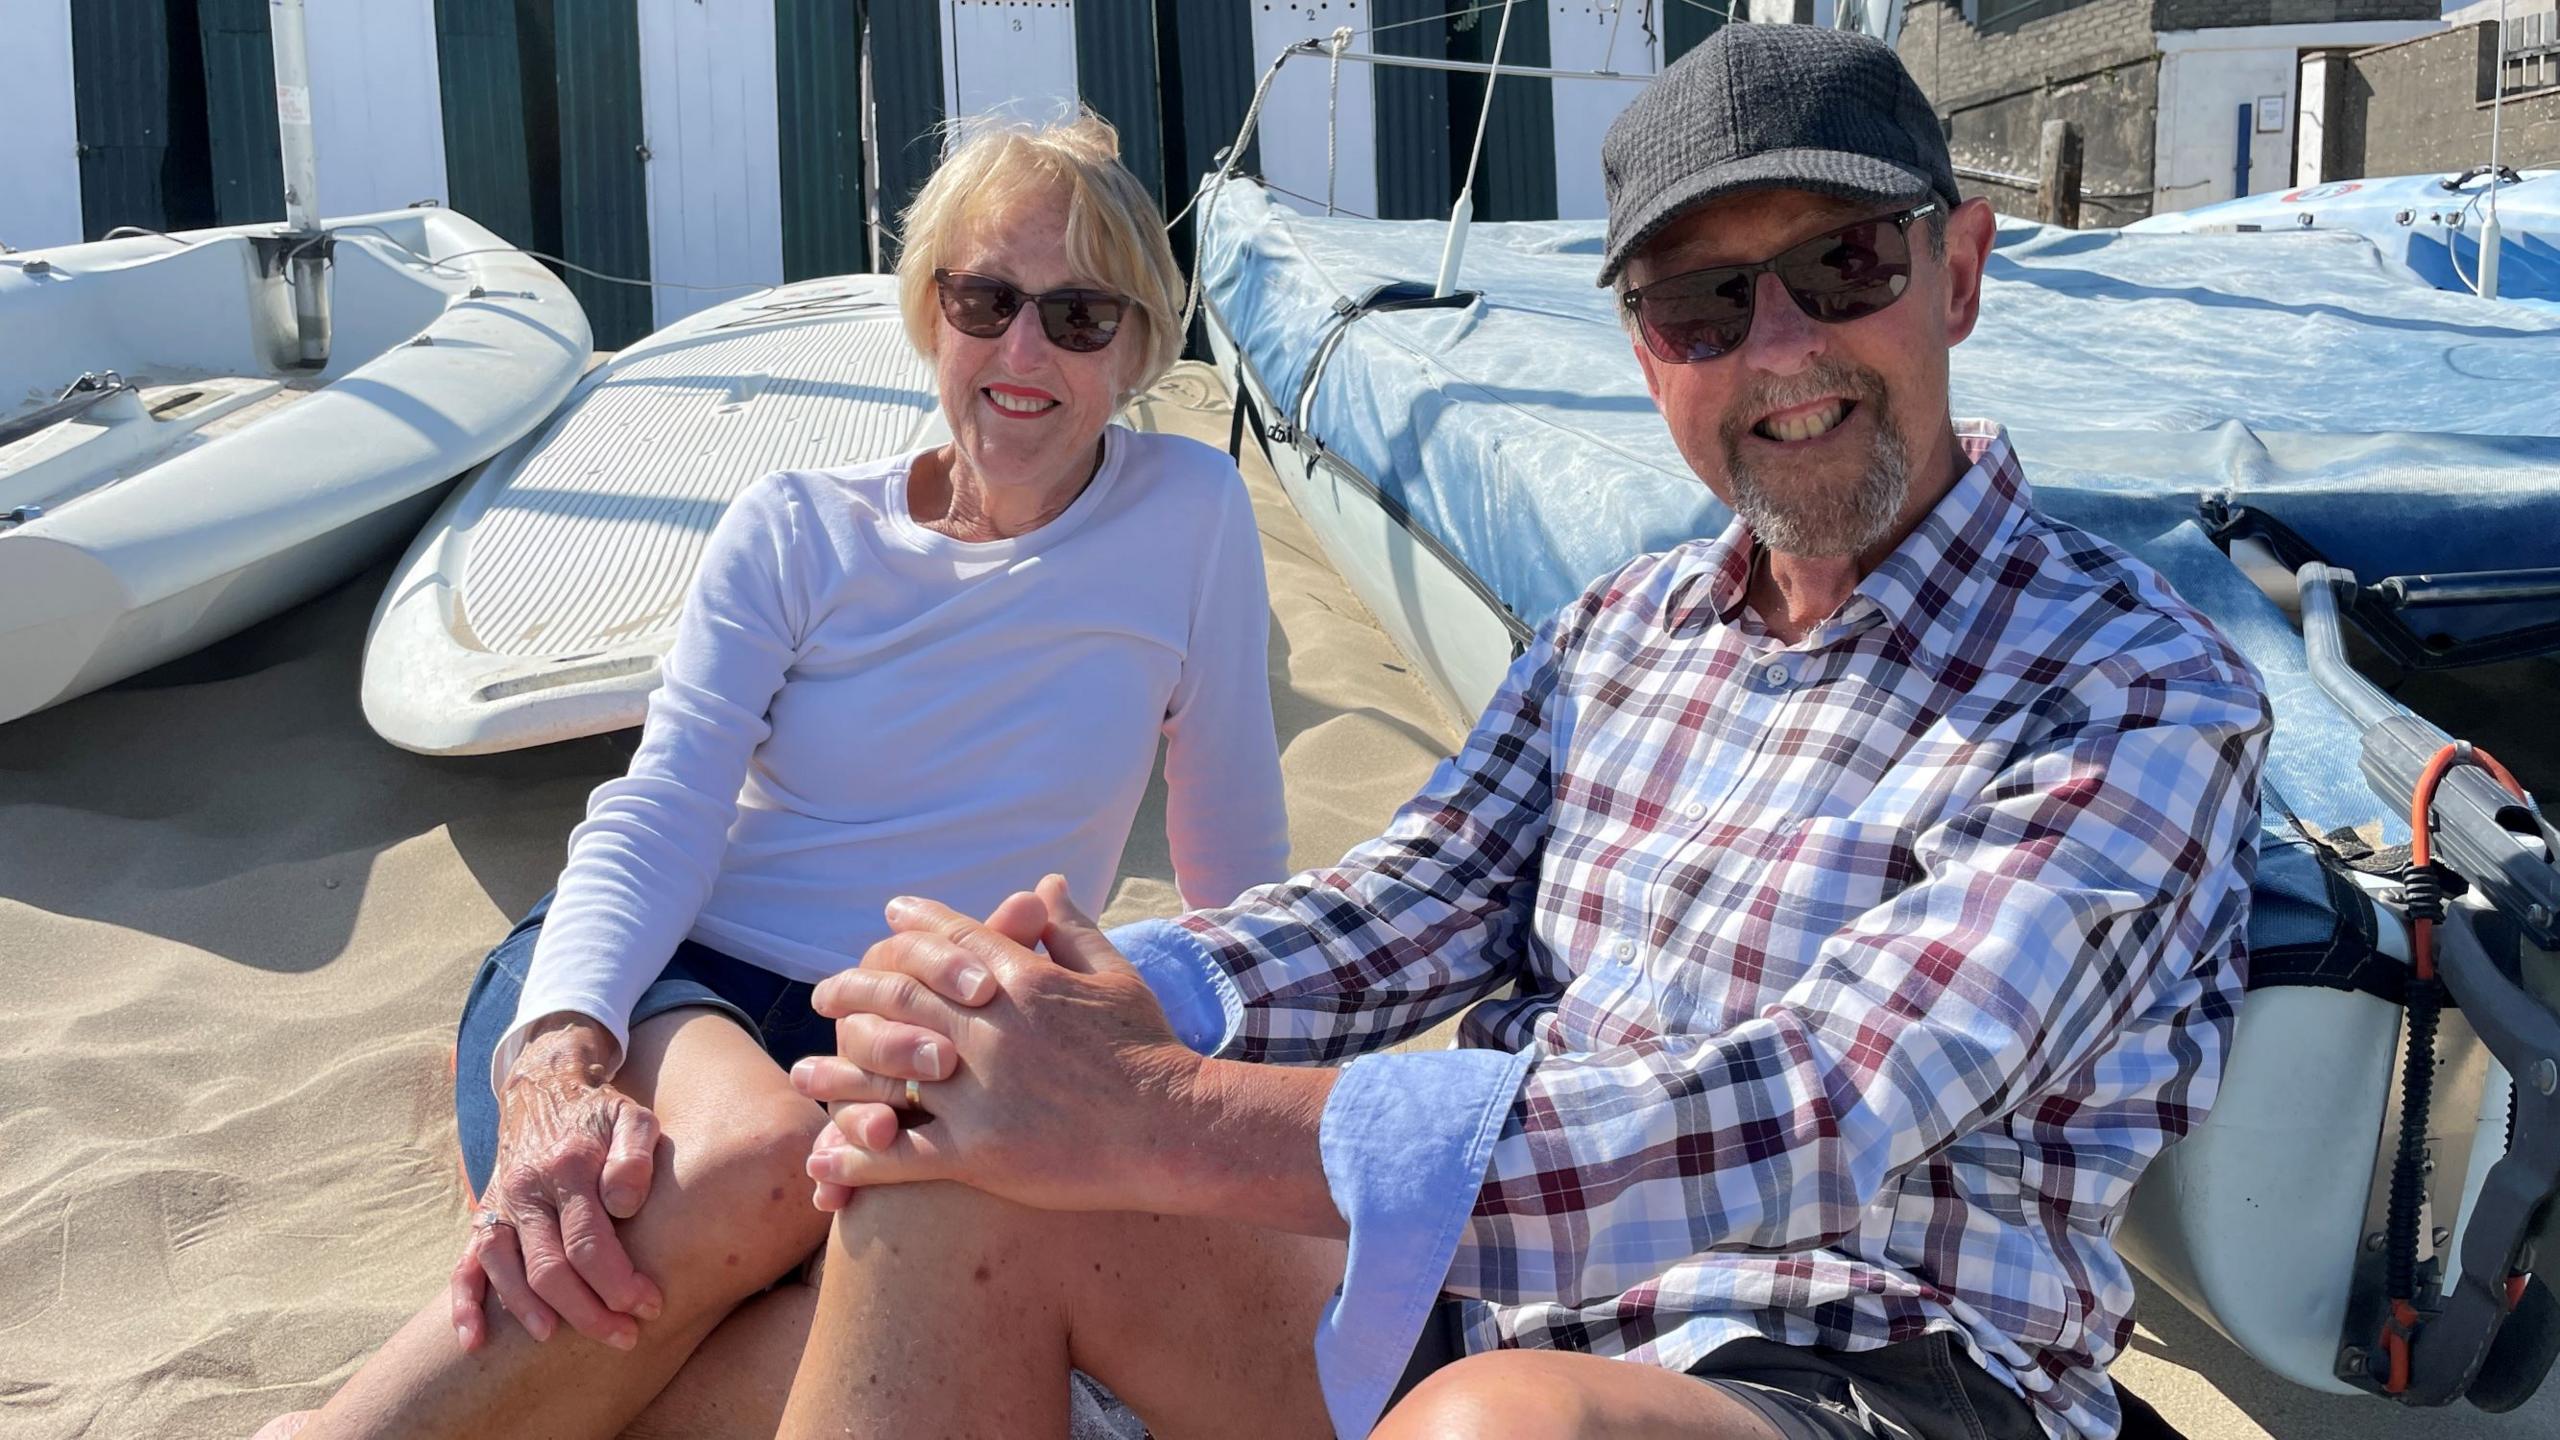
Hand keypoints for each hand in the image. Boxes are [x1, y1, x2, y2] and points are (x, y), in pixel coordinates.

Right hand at [450, 1017, 664, 1351]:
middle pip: (548, 1269)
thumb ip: (635, 1156)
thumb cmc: (601, 1115)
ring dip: (531, 1313)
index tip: (650, 1306)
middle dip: (588, 1312)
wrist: (545, 1090)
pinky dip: (464, 1306)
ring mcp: (499, 1205)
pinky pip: (464, 1266)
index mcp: (566, 1166)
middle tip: (625, 1337)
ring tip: (558, 1342)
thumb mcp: (633, 1118)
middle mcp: (525, 1189)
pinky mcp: (483, 1217)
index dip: (619, 1283)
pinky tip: (475, 1342)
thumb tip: (623, 1206)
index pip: (590, 1243)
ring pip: (505, 1273)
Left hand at [792, 875, 1200, 1213]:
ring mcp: (980, 1089)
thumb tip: (1046, 882)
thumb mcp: (1116, 975)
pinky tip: (825, 1159)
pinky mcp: (979, 1151)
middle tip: (823, 994)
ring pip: (884, 1072)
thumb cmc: (1151, 1051)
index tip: (887, 919)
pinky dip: (857, 1155)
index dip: (914, 927)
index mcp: (1022, 981)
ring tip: (802, 1075)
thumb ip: (1072, 929)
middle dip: (854, 991)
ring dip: (836, 1073)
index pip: (952, 941)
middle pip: (900, 996)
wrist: (1176, 1126)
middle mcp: (990, 1027)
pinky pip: (900, 1153)